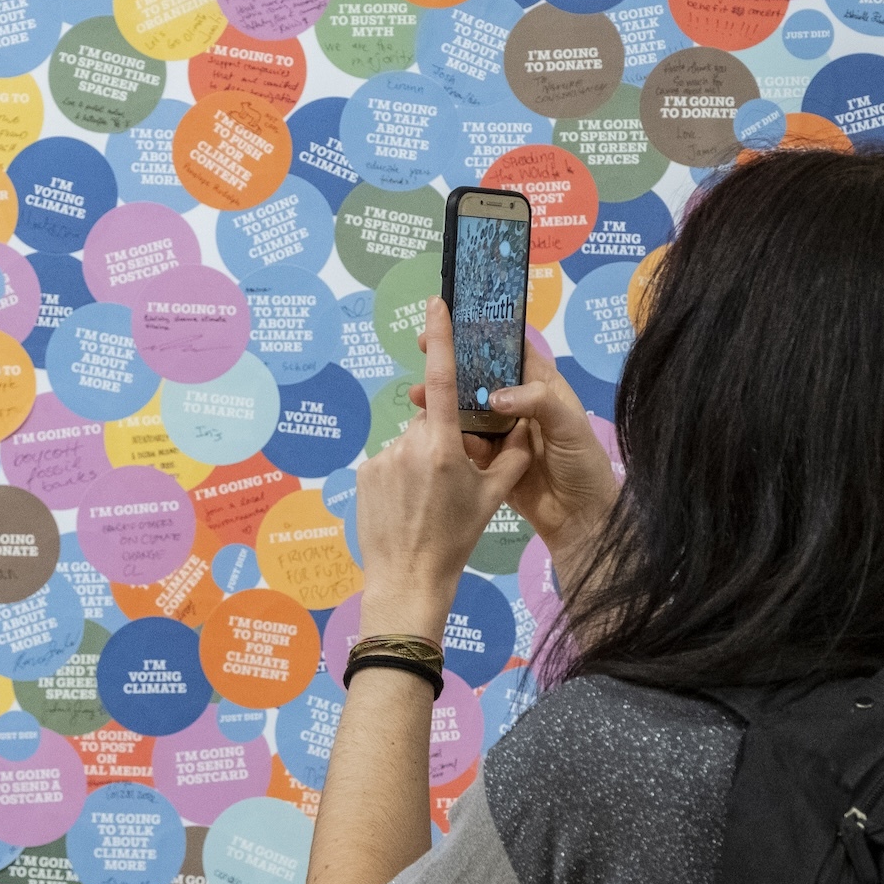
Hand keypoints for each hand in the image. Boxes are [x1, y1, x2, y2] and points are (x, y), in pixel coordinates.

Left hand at [359, 298, 532, 633]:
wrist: (409, 577)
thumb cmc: (455, 538)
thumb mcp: (493, 497)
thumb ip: (511, 456)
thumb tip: (520, 427)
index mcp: (443, 447)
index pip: (441, 380)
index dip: (441, 340)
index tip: (435, 306)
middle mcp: (409, 445)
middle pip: (431, 422)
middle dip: (443, 439)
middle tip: (451, 480)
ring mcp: (382, 459)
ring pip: (410, 442)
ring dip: (420, 459)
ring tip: (427, 500)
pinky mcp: (364, 473)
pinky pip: (389, 461)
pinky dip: (400, 474)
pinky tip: (406, 504)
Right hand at [412, 339, 617, 590]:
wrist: (581, 519)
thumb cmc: (583, 465)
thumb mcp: (568, 426)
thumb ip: (536, 402)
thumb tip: (494, 397)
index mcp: (541, 387)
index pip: (510, 350)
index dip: (483, 334)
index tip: (454, 323)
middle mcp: (518, 405)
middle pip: (481, 377)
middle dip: (453, 365)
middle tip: (422, 351)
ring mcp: (502, 433)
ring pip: (467, 409)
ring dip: (443, 402)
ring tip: (417, 397)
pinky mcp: (489, 460)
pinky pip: (465, 443)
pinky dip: (449, 437)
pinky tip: (431, 432)